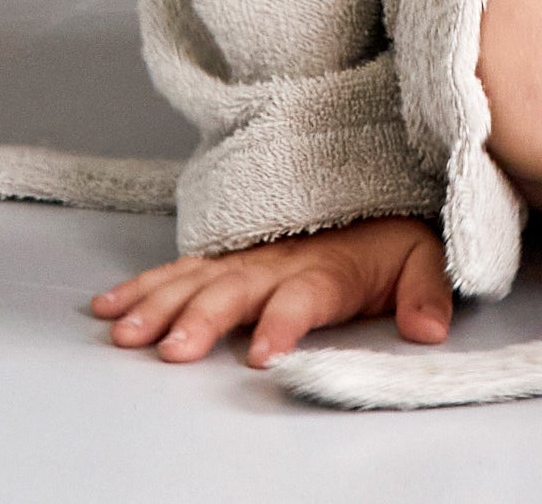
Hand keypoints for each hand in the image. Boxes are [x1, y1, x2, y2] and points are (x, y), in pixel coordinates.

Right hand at [91, 215, 451, 365]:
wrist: (375, 187)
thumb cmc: (393, 238)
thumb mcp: (424, 259)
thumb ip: (426, 294)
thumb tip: (430, 330)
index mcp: (328, 269)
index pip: (304, 296)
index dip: (283, 322)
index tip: (262, 354)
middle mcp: (280, 260)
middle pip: (236, 289)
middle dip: (202, 319)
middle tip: (171, 351)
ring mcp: (249, 256)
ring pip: (197, 279)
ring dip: (160, 304)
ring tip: (125, 333)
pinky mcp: (228, 254)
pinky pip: (181, 267)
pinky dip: (144, 285)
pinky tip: (110, 306)